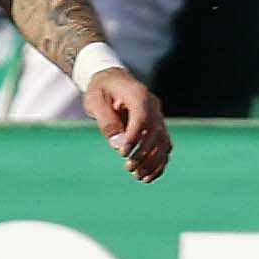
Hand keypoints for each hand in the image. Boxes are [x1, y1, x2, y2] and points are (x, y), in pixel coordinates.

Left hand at [84, 66, 169, 181]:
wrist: (112, 81)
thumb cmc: (101, 90)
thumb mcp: (95, 101)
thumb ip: (106, 121)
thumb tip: (118, 145)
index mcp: (138, 95)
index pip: (143, 118)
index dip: (135, 137)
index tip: (123, 152)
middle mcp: (153, 106)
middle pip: (156, 133)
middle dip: (144, 153)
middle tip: (128, 168)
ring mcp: (158, 117)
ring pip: (164, 142)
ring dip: (153, 161)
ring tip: (138, 176)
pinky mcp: (157, 127)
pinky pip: (164, 146)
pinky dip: (158, 162)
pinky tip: (147, 177)